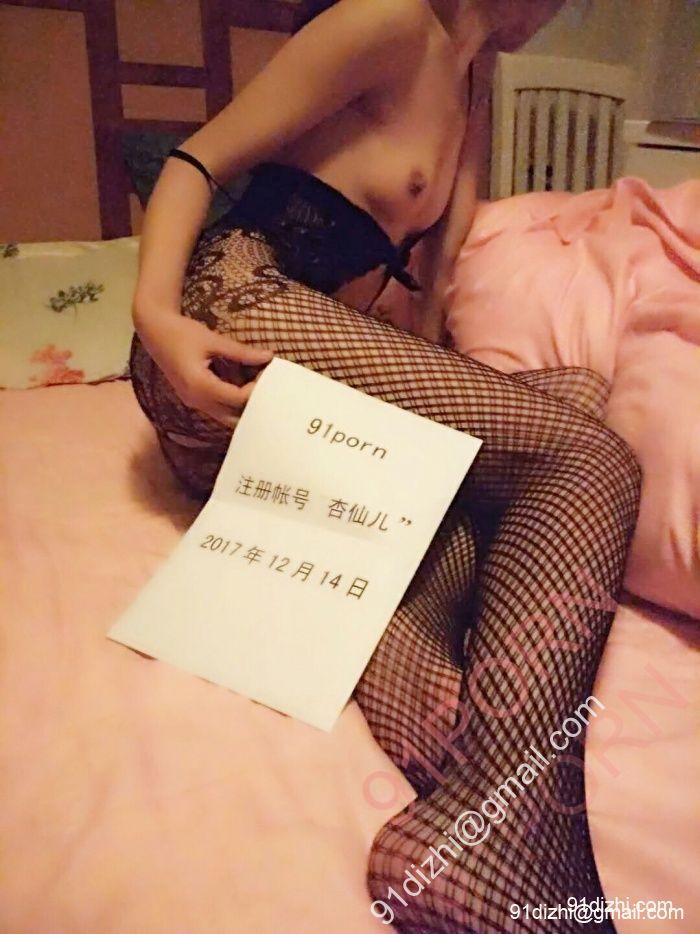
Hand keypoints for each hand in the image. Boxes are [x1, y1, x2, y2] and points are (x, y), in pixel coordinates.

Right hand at [133, 309, 273, 428]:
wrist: (154, 331)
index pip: (237, 398)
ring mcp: (193, 402)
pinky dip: (232, 405)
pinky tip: (244, 390)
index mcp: (200, 386)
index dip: (256, 389)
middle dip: (252, 406)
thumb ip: (241, 352)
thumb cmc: (182, 332)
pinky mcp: (193, 399)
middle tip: (267, 389)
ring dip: (242, 408)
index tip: (267, 374)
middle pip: (233, 418)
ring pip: (225, 418)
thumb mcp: (214, 340)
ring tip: (257, 390)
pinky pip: (218, 410)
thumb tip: (268, 356)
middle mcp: (195, 400)